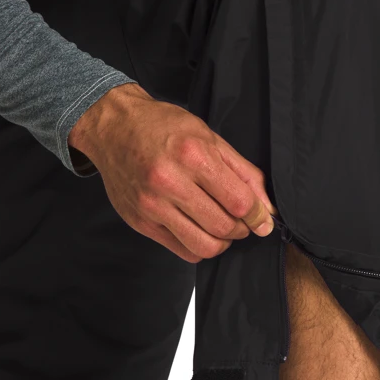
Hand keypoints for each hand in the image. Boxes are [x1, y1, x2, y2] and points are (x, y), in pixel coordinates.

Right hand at [68, 83, 275, 262]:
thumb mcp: (209, 138)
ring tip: (221, 228)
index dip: (258, 216)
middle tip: (240, 222)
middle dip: (241, 230)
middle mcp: (169, 182)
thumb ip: (243, 173)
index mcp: (192, 155)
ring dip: (222, 243)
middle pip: (224, 227)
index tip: (262, 220)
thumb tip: (267, 210)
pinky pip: (183, 251)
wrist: (112, 127)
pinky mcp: (141, 223)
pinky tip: (199, 230)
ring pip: (204, 246)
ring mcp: (152, 205)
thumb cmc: (162, 128)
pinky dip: (200, 247)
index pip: (239, 203)